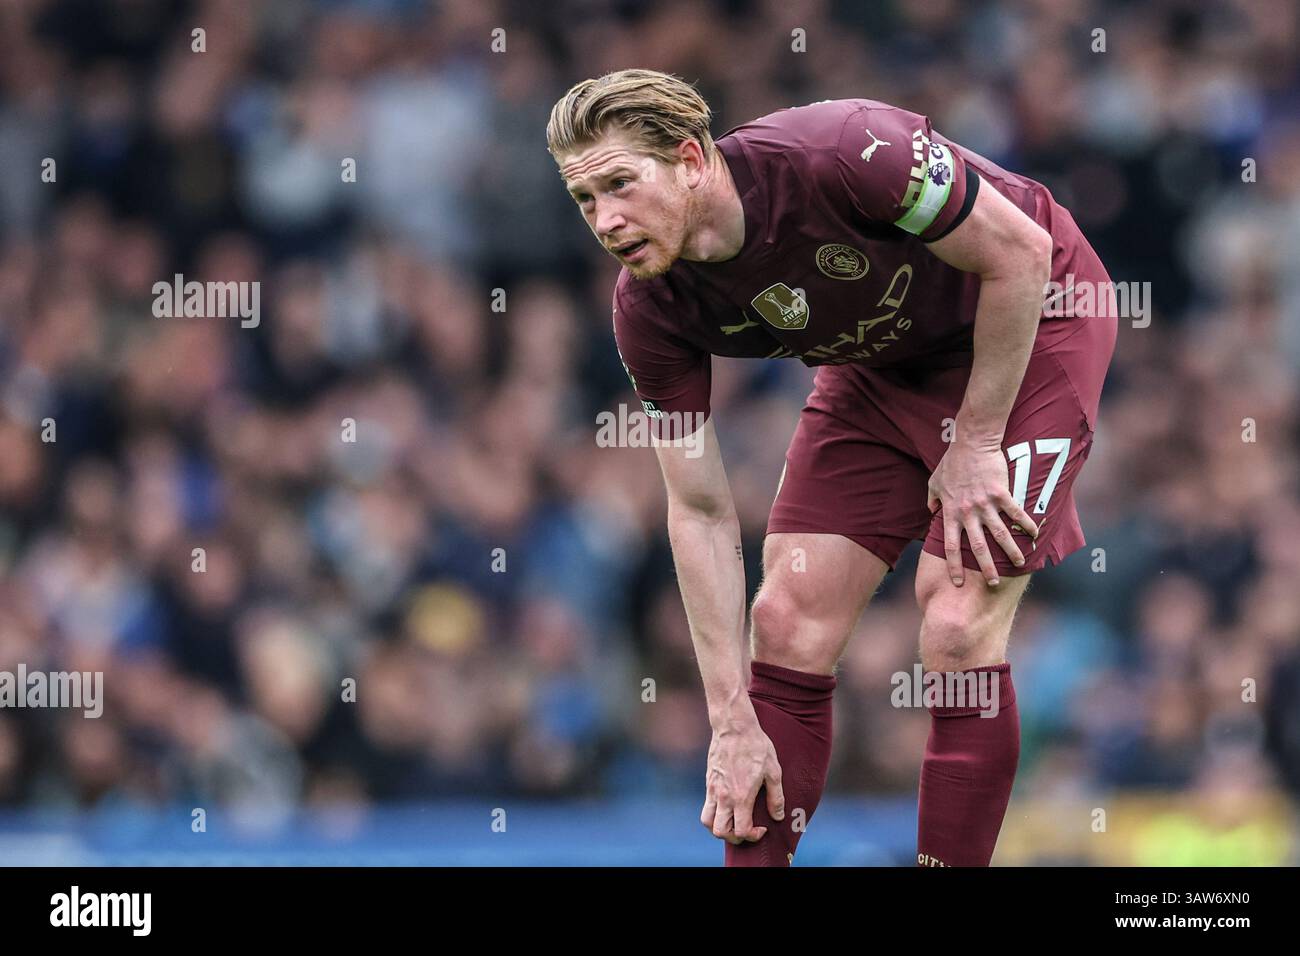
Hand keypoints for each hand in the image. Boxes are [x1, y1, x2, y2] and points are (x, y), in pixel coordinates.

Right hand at [700, 716, 784, 843]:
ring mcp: (713, 789)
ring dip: (719, 828)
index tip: (762, 827)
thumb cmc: (756, 746)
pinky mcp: (708, 781)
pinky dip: (714, 814)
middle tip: (746, 829)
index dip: (753, 836)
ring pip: (707, 822)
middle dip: (734, 838)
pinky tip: (728, 806)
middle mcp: (724, 796)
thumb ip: (776, 797)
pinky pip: (706, 806)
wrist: (734, 727)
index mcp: (741, 796)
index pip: (741, 831)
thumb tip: (777, 816)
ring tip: (732, 822)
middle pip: (720, 832)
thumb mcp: (773, 771)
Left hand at [926, 434, 1038, 586]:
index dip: (954, 565)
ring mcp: (985, 504)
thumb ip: (932, 499)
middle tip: (993, 584)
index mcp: (951, 513)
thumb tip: (931, 510)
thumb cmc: (952, 462)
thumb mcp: (934, 482)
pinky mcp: (1001, 493)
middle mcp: (968, 512)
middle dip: (986, 568)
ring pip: (999, 534)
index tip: (957, 582)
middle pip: (977, 547)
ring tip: (1020, 564)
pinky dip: (1026, 524)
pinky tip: (1034, 535)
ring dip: (1010, 551)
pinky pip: (1015, 513)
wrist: (971, 443)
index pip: (950, 546)